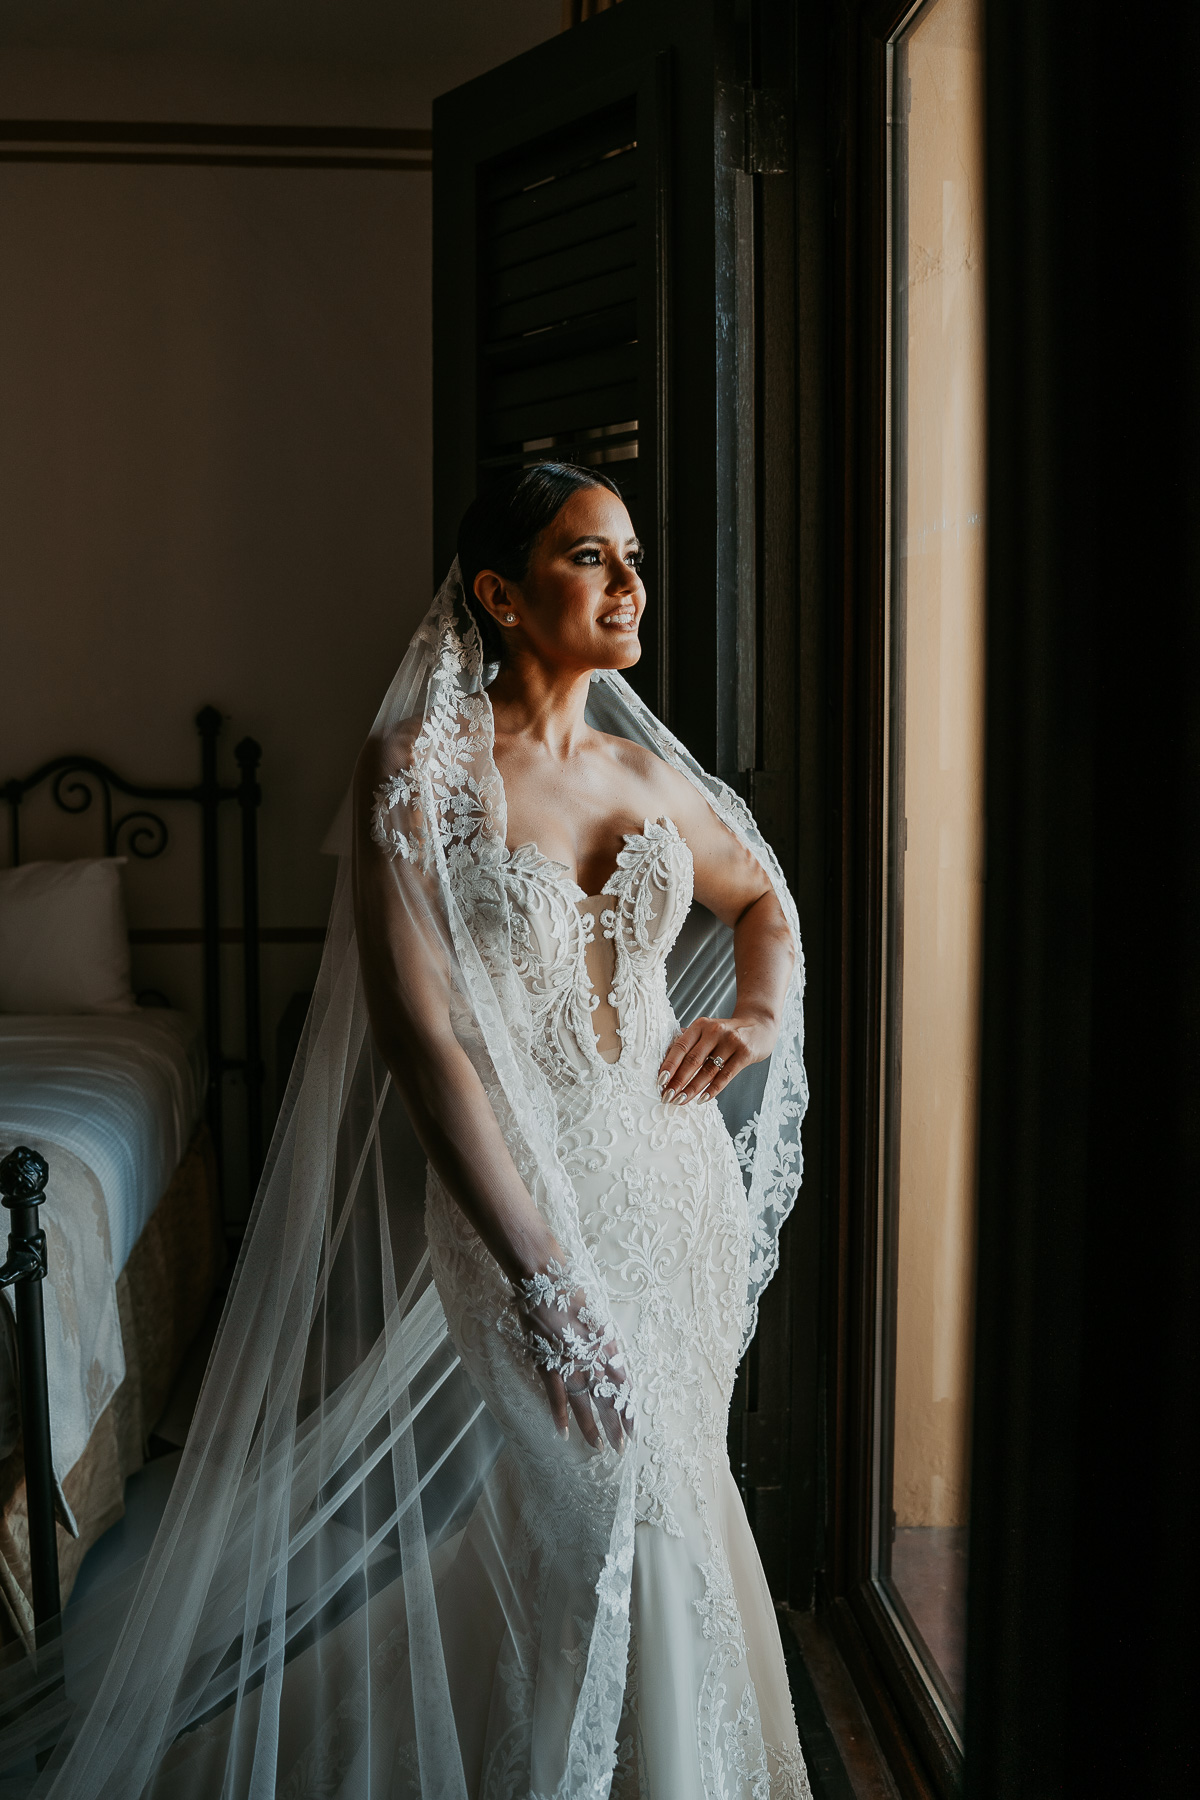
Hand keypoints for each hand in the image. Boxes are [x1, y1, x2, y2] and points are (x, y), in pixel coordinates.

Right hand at [514, 1261, 632, 1452]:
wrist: (543, 1276)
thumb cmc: (570, 1288)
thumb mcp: (596, 1311)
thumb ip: (603, 1337)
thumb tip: (613, 1356)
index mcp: (606, 1343)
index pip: (623, 1383)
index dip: (628, 1407)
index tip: (634, 1428)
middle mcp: (592, 1355)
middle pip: (607, 1397)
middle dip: (616, 1424)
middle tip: (623, 1448)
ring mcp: (569, 1360)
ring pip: (585, 1401)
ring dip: (592, 1426)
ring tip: (599, 1448)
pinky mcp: (548, 1360)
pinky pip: (556, 1394)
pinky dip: (559, 1414)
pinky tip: (564, 1433)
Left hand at [657, 1013, 774, 1105]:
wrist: (760, 1025)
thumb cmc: (728, 1032)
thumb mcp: (708, 1029)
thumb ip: (690, 1042)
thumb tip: (666, 1061)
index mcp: (701, 1025)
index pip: (680, 1047)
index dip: (669, 1065)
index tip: (660, 1081)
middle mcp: (715, 1032)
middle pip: (692, 1060)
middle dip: (678, 1081)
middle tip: (667, 1096)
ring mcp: (731, 1042)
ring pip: (708, 1071)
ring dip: (692, 1089)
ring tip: (681, 1100)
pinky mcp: (745, 1054)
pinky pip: (725, 1076)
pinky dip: (712, 1090)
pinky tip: (702, 1099)